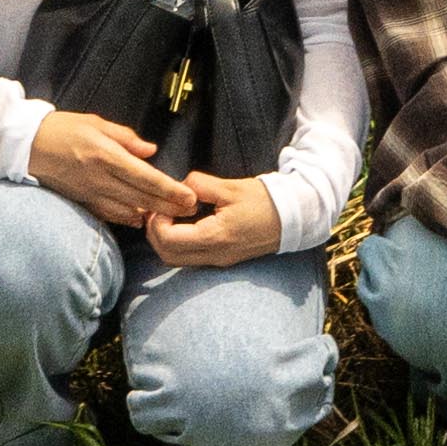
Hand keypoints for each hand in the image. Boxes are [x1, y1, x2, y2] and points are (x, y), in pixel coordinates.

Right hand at [25, 109, 197, 233]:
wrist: (28, 146)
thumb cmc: (64, 129)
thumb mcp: (97, 123)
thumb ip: (126, 138)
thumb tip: (151, 151)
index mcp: (106, 156)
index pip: (146, 177)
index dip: (170, 190)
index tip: (190, 197)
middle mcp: (100, 179)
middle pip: (142, 199)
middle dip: (169, 207)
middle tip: (192, 211)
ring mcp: (91, 194)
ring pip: (128, 211)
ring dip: (151, 215)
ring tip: (173, 216)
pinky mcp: (83, 202)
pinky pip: (110, 215)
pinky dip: (128, 219)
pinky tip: (140, 219)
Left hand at [146, 173, 286, 271]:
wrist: (291, 219)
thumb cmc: (262, 200)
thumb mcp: (229, 187)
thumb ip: (199, 185)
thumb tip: (178, 188)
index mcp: (214, 237)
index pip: (169, 240)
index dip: (157, 222)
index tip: (162, 204)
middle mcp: (214, 255)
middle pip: (167, 256)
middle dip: (155, 234)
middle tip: (159, 211)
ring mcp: (218, 260)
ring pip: (176, 260)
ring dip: (165, 241)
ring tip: (169, 217)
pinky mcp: (222, 259)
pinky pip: (189, 258)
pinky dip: (177, 244)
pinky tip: (182, 225)